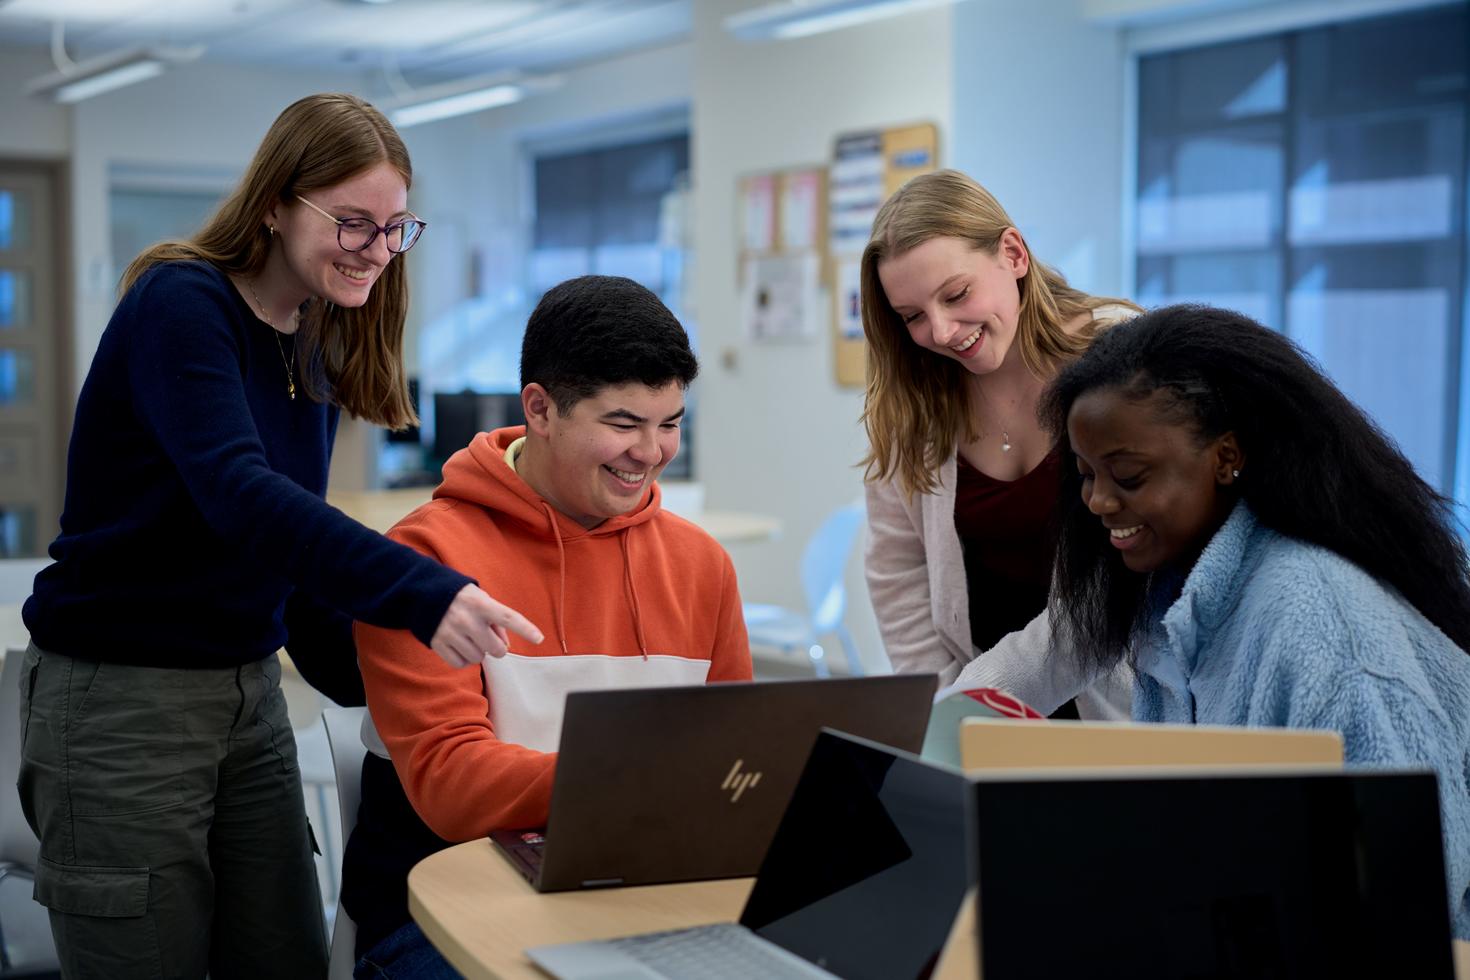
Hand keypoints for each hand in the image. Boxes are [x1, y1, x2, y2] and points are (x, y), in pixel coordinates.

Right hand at [429, 584, 544, 667]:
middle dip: (496, 647)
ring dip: (478, 652)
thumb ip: (497, 620)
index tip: (539, 638)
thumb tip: (506, 645)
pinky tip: (458, 645)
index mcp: (481, 604)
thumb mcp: (482, 598)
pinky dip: (463, 659)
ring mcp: (451, 633)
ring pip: (478, 658)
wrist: (423, 594)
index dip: (525, 629)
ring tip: (469, 637)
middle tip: (487, 637)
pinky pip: (461, 664)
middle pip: (497, 649)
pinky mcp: (438, 644)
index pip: (509, 617)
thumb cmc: (462, 598)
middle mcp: (467, 619)